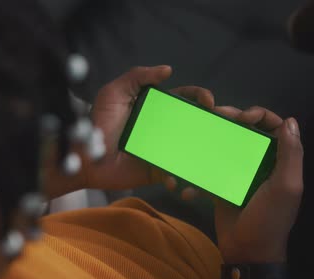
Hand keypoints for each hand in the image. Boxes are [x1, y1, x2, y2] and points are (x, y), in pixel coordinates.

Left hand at [86, 66, 214, 191]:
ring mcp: (162, 149)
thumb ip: (137, 76)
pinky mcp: (158, 170)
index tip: (208, 101)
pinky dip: (185, 174)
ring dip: (208, 148)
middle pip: (196, 122)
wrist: (86, 157)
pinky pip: (178, 173)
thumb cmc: (98, 123)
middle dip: (216, 121)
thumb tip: (167, 69)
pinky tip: (186, 171)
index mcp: (155, 108)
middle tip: (227, 122)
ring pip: (193, 147)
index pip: (185, 98)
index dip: (200, 97)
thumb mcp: (114, 92)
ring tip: (218, 148)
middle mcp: (162, 127)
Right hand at [212, 106, 303, 262]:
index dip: (259, 115)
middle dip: (231, 120)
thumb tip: (290, 121)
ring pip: (226, 147)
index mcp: (280, 162)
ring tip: (197, 135)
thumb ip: (291, 155)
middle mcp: (261, 164)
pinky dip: (199, 170)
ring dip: (212, 139)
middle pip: (247, 132)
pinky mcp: (221, 186)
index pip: (273, 127)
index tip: (241, 116)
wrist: (246, 251)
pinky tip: (191, 174)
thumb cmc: (269, 219)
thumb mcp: (285, 187)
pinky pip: (210, 170)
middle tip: (214, 115)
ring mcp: (240, 174)